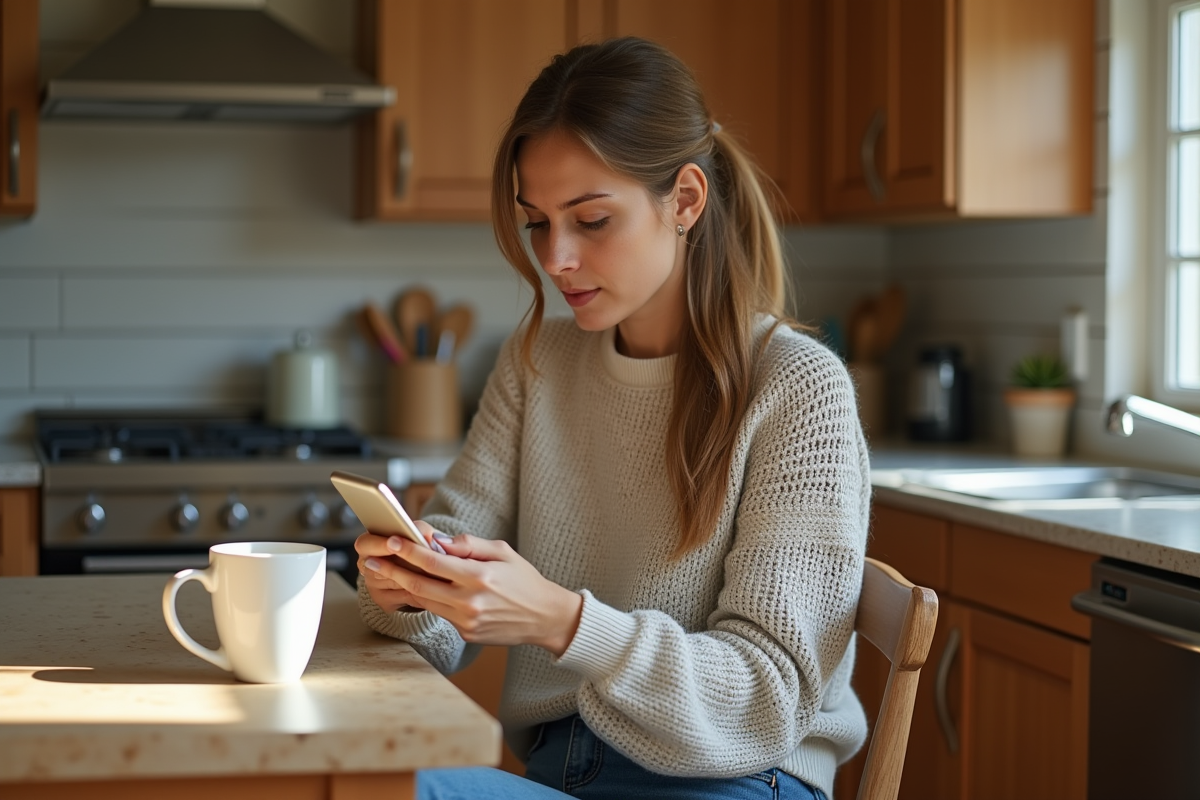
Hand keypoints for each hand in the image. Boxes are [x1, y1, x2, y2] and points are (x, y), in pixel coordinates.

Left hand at [362, 521, 583, 656]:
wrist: (545, 617)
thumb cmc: (525, 580)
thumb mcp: (503, 552)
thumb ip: (470, 545)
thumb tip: (441, 541)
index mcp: (479, 576)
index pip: (433, 562)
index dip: (408, 551)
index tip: (391, 540)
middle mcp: (470, 600)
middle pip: (419, 584)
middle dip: (392, 571)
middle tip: (371, 560)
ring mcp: (466, 620)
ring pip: (424, 601)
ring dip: (403, 586)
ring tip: (385, 573)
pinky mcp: (466, 633)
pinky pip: (440, 613)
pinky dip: (427, 600)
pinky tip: (415, 588)